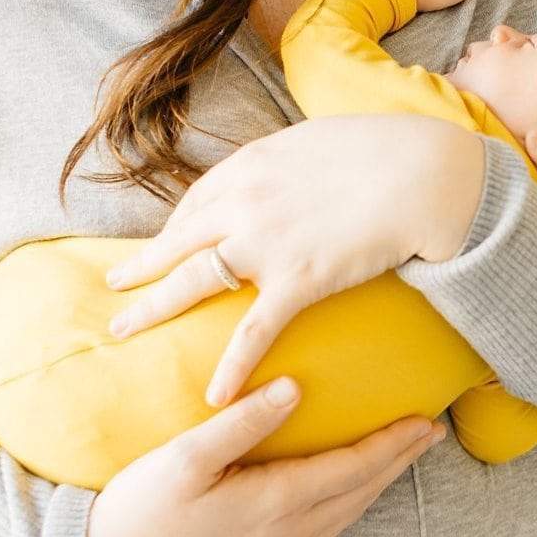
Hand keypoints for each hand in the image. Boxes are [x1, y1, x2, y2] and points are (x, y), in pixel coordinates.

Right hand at [85, 375, 447, 536]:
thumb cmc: (143, 506)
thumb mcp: (186, 456)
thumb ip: (243, 422)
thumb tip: (295, 388)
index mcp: (274, 503)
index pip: (352, 470)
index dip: (391, 444)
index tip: (424, 419)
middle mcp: (287, 534)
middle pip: (360, 493)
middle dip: (398, 461)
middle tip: (430, 432)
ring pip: (347, 513)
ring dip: (379, 482)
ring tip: (400, 455)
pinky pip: (327, 527)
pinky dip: (352, 500)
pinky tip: (350, 487)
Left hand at [104, 114, 482, 408]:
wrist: (423, 173)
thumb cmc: (381, 150)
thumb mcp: (314, 142)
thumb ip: (283, 164)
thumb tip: (277, 174)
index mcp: (249, 166)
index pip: (195, 203)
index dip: (172, 229)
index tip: (159, 247)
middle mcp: (243, 202)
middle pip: (177, 241)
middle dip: (140, 267)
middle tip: (113, 287)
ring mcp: (265, 243)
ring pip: (194, 281)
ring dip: (153, 307)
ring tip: (123, 330)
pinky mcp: (297, 280)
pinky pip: (254, 330)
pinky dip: (232, 364)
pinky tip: (214, 394)